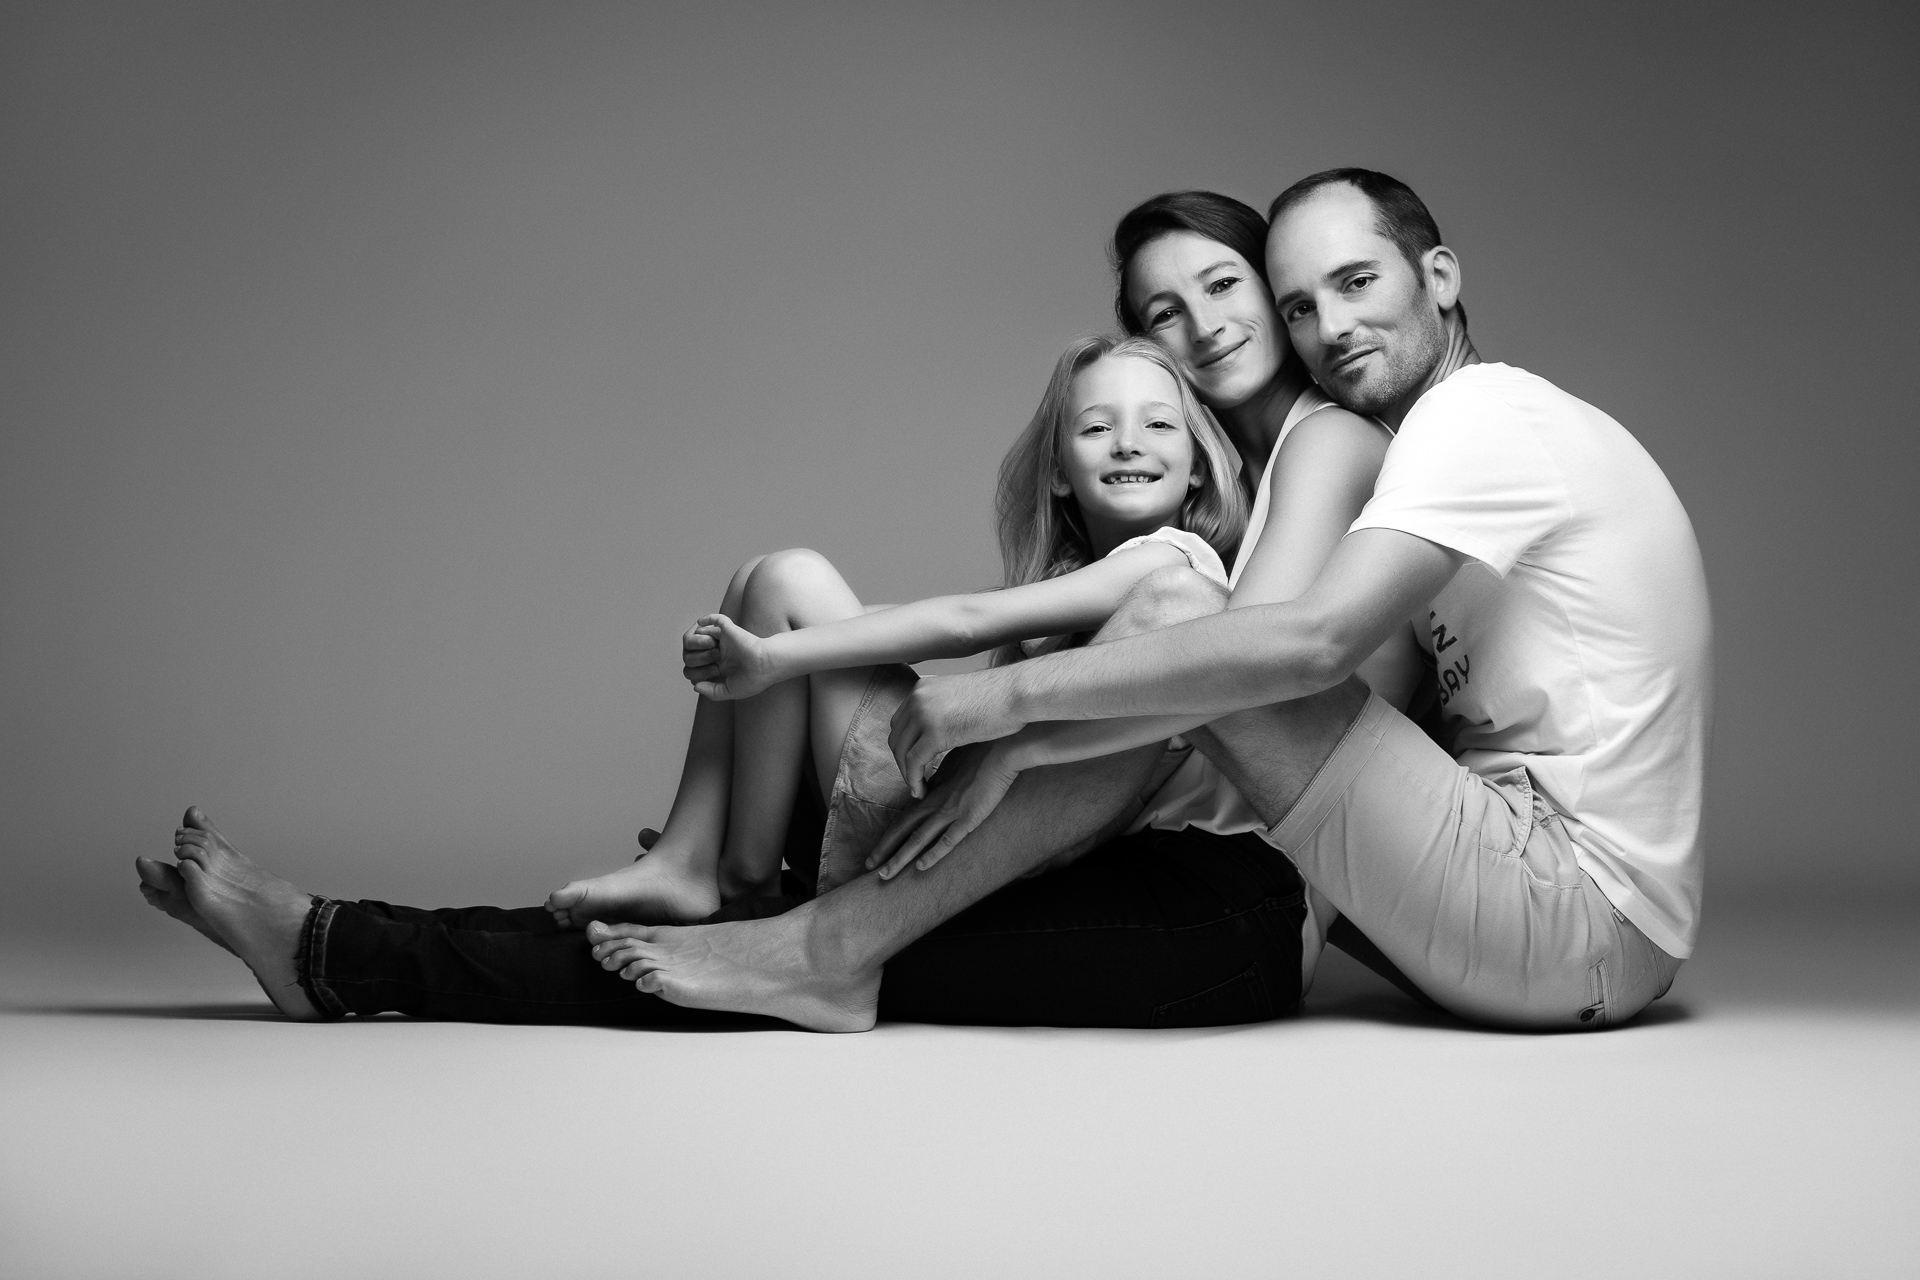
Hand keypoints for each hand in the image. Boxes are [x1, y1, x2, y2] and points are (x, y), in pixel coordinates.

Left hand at [681, 614, 777, 699]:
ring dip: (697, 640)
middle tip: (702, 662)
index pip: (702, 665)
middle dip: (694, 657)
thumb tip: (694, 685)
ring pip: (704, 635)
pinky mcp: (729, 630)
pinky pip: (716, 620)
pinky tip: (700, 624)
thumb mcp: (729, 691)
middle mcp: (723, 652)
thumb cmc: (752, 680)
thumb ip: (711, 692)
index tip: (701, 677)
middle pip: (699, 650)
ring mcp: (726, 641)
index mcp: (724, 666)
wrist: (765, 666)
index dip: (695, 671)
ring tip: (702, 647)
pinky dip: (706, 619)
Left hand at [865, 741, 1023, 878]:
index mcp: (932, 791)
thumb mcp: (955, 763)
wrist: (1002, 748)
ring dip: (899, 858)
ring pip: (917, 839)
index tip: (879, 849)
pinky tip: (921, 867)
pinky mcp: (969, 818)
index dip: (889, 834)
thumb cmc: (981, 751)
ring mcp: (950, 811)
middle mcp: (935, 802)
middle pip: (902, 829)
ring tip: (884, 875)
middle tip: (868, 865)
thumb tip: (935, 785)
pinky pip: (947, 841)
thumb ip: (944, 778)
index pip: (904, 816)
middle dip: (884, 850)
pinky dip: (932, 855)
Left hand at [888, 670, 1027, 796]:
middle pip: (897, 737)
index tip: (915, 763)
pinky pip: (914, 763)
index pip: (901, 722)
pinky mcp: (934, 732)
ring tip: (917, 790)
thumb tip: (943, 723)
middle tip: (914, 780)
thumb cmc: (1000, 697)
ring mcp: (924, 714)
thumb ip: (945, 707)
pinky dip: (914, 780)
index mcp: (922, 688)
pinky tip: (922, 791)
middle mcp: (918, 698)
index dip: (905, 746)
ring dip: (907, 774)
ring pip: (902, 752)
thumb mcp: (962, 696)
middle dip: (903, 762)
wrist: (1017, 693)